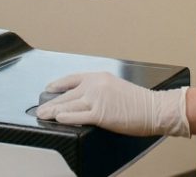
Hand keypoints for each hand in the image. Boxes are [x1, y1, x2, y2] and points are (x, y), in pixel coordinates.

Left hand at [35, 72, 189, 136]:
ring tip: (43, 115)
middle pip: (67, 94)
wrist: (155, 108)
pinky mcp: (100, 114)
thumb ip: (100, 91)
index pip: (73, 78)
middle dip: (51, 102)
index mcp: (100, 77)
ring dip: (53, 111)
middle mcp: (96, 85)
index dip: (58, 84)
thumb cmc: (141, 102)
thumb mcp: (117, 88)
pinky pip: (78, 116)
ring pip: (68, 105)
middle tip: (40, 108)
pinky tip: (58, 118)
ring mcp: (97, 99)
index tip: (49, 88)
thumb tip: (85, 100)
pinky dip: (66, 118)